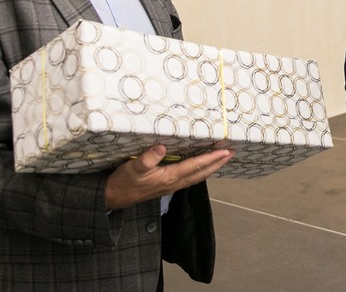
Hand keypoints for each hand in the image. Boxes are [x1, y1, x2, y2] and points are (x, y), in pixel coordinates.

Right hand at [104, 145, 233, 209]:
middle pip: (201, 173)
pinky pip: (189, 178)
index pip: (195, 166)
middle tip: (231, 153)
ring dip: (211, 167)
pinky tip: (201, 167)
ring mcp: (171, 186)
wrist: (114, 198)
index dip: (211, 158)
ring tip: (222, 159)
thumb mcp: (133, 167)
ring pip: (197, 176)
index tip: (225, 151)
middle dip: (217, 163)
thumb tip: (162, 147)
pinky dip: (199, 171)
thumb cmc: (123, 181)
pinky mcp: (166, 186)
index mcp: (168, 177)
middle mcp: (174, 183)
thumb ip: (147, 158)